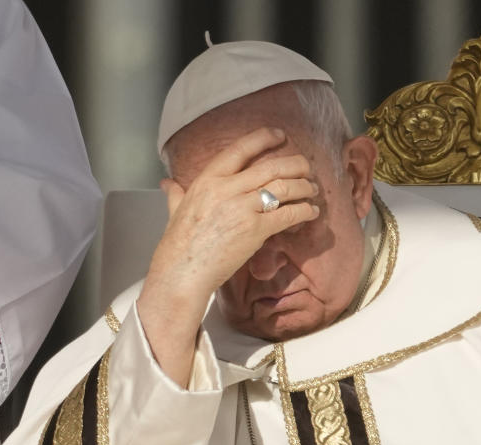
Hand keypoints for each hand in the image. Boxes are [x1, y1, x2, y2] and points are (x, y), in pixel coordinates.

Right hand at [137, 127, 318, 384]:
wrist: (182, 272)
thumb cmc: (178, 245)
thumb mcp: (174, 212)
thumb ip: (176, 194)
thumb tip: (167, 183)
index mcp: (207, 179)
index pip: (240, 149)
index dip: (263, 139)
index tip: (281, 136)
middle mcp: (226, 188)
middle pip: (271, 167)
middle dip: (295, 165)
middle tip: (308, 168)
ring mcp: (242, 208)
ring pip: (284, 188)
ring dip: (304, 187)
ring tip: (313, 190)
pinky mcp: (255, 230)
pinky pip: (287, 214)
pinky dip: (304, 211)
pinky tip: (312, 212)